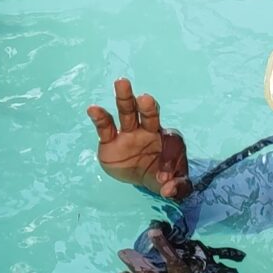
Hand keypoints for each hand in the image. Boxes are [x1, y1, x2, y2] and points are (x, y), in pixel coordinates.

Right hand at [86, 78, 191, 199]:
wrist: (141, 178)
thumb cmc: (161, 176)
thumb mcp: (175, 185)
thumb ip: (178, 187)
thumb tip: (168, 190)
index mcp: (168, 139)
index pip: (170, 141)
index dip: (168, 159)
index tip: (163, 179)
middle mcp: (149, 130)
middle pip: (149, 114)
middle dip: (148, 106)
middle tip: (145, 98)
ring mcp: (129, 133)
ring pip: (127, 112)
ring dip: (125, 98)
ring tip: (121, 83)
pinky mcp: (110, 140)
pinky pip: (105, 126)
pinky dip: (100, 117)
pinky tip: (93, 108)